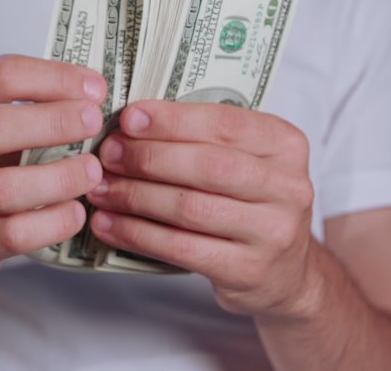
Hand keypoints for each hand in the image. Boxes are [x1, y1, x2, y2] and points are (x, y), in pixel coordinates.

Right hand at [0, 55, 105, 284]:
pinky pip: (13, 234)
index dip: (53, 78)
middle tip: (94, 122)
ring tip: (92, 171)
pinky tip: (76, 212)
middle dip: (54, 121)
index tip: (94, 88)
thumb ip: (21, 106)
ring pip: (3, 188)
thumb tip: (92, 92)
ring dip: (59, 177)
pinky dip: (53, 222)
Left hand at [87, 100, 320, 320]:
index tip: (130, 118)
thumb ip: (202, 139)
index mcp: (286, 145)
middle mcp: (288, 187)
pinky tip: (109, 225)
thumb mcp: (246, 160)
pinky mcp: (248, 270)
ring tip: (101, 189)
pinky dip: (137, 234)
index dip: (173, 120)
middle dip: (149, 158)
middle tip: (109, 154)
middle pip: (208, 166)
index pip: (226, 124)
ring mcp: (272, 232)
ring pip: (190, 208)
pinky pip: (181, 248)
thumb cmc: (251, 203)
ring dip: (135, 196)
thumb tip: (132, 124)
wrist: (285, 272)